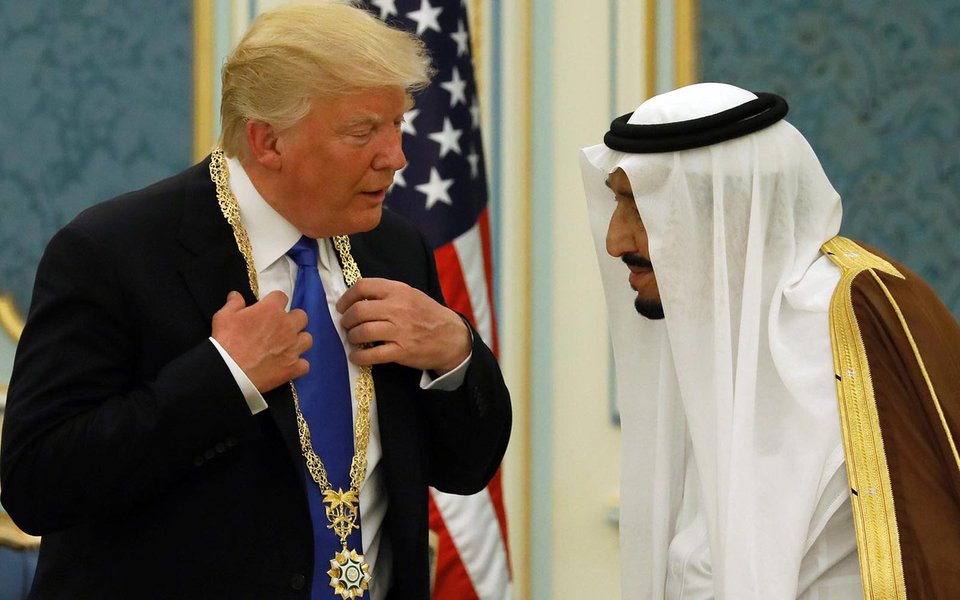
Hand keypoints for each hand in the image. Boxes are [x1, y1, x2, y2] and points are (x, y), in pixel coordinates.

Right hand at [212, 291, 311, 391]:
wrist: (228, 372)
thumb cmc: (226, 341)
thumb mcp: (224, 317)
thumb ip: (234, 303)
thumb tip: (236, 295)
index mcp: (272, 310)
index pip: (281, 297)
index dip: (275, 302)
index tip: (269, 309)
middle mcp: (287, 326)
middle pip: (301, 317)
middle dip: (292, 320)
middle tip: (280, 328)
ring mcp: (293, 347)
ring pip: (307, 339)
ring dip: (299, 341)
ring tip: (287, 346)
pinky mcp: (293, 367)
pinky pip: (305, 364)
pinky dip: (298, 365)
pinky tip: (288, 365)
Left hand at [337, 278, 470, 374]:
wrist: (452, 337)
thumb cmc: (428, 315)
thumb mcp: (411, 295)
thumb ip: (387, 294)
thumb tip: (356, 299)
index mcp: (399, 290)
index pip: (363, 287)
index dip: (346, 298)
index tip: (342, 307)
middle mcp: (398, 308)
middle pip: (359, 311)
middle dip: (346, 320)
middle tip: (347, 325)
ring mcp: (400, 330)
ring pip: (363, 332)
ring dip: (352, 337)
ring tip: (353, 339)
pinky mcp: (402, 351)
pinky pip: (372, 355)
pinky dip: (359, 357)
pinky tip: (356, 357)